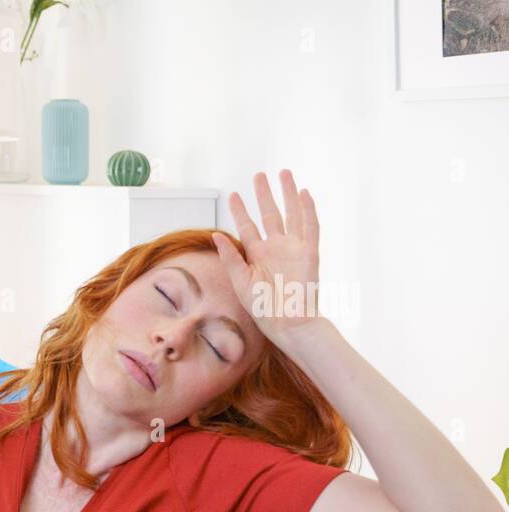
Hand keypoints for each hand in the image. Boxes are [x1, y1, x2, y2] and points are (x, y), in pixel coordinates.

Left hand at [213, 169, 324, 344]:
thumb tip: (215, 235)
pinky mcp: (310, 253)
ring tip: (284, 174)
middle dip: (264, 195)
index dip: (240, 211)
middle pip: (270, 214)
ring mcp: (293, 248)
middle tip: (259, 175)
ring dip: (288, 194)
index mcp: (257, 255)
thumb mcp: (240, 281)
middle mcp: (276, 248)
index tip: (233, 195)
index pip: (247, 227)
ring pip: (291, 214)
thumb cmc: (262, 307)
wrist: (287, 322)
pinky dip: (309, 210)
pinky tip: (304, 193)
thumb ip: (230, 257)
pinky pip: (310, 227)